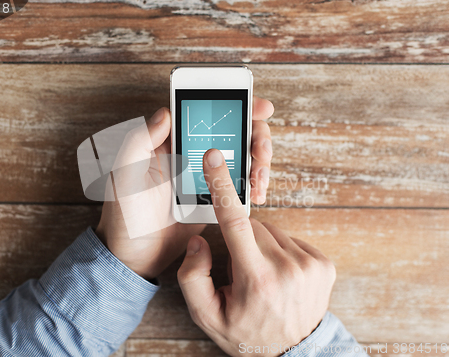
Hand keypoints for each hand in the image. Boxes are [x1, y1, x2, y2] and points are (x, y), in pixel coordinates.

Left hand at [95, 97, 274, 279]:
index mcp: (169, 142)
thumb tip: (165, 112)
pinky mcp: (214, 198)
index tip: (258, 108)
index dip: (234, 105)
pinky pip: (240, 185)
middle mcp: (191, 154)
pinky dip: (253, 185)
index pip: (205, 114)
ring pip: (242, 157)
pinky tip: (256, 194)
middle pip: (233, 132)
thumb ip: (139, 141)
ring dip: (259, 163)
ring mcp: (205, 177)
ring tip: (259, 180)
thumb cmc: (124, 215)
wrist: (135, 256)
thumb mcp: (124, 175)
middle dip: (256, 136)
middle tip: (260, 151)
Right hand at [177, 149, 335, 355]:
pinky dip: (279, 249)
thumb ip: (193, 277)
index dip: (222, 186)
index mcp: (257, 278)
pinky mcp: (324, 263)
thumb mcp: (207, 315)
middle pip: (252, 225)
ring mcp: (310, 264)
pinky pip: (290, 238)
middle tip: (241, 269)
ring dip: (260, 244)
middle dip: (241, 239)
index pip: (235, 222)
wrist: (293, 352)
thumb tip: (200, 239)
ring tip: (262, 274)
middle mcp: (288, 267)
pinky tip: (278, 272)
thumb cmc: (246, 333)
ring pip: (271, 230)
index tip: (214, 158)